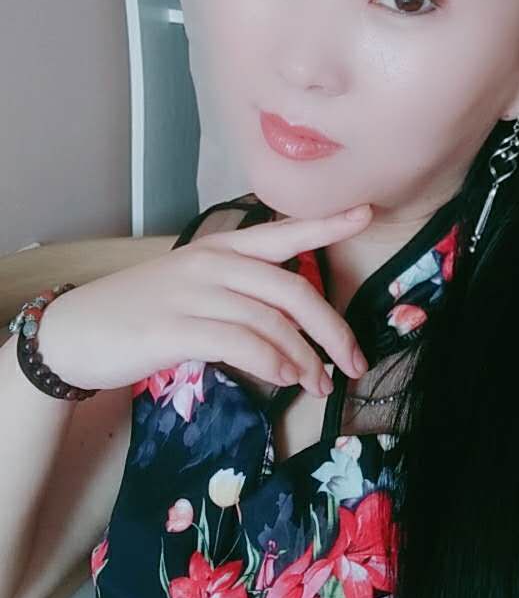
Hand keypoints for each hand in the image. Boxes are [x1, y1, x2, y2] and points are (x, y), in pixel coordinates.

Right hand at [36, 205, 372, 398]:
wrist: (74, 332)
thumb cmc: (139, 312)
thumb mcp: (192, 289)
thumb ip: (240, 297)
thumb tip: (293, 335)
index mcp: (220, 249)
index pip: (281, 232)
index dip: (325, 224)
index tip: (366, 213)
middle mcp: (211, 264)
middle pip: (292, 288)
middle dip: (332, 327)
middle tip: (354, 361)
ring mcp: (193, 293)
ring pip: (271, 320)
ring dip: (305, 357)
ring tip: (319, 383)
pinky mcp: (175, 328)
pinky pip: (241, 343)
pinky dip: (273, 364)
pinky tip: (285, 380)